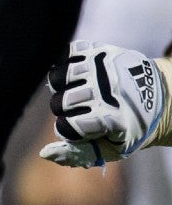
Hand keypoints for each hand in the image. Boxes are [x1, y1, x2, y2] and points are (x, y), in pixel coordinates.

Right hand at [39, 40, 165, 168]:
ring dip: (62, 87)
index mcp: (113, 118)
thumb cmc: (130, 126)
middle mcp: (107, 91)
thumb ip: (79, 154)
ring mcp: (102, 68)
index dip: (70, 130)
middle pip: (59, 103)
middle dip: (65, 110)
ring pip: (57, 77)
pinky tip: (75, 73)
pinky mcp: (101, 51)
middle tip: (80, 109)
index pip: (67, 126)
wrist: (161, 95)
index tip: (83, 128)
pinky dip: (65, 62)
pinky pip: (67, 52)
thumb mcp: (113, 148)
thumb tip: (44, 153)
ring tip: (74, 90)